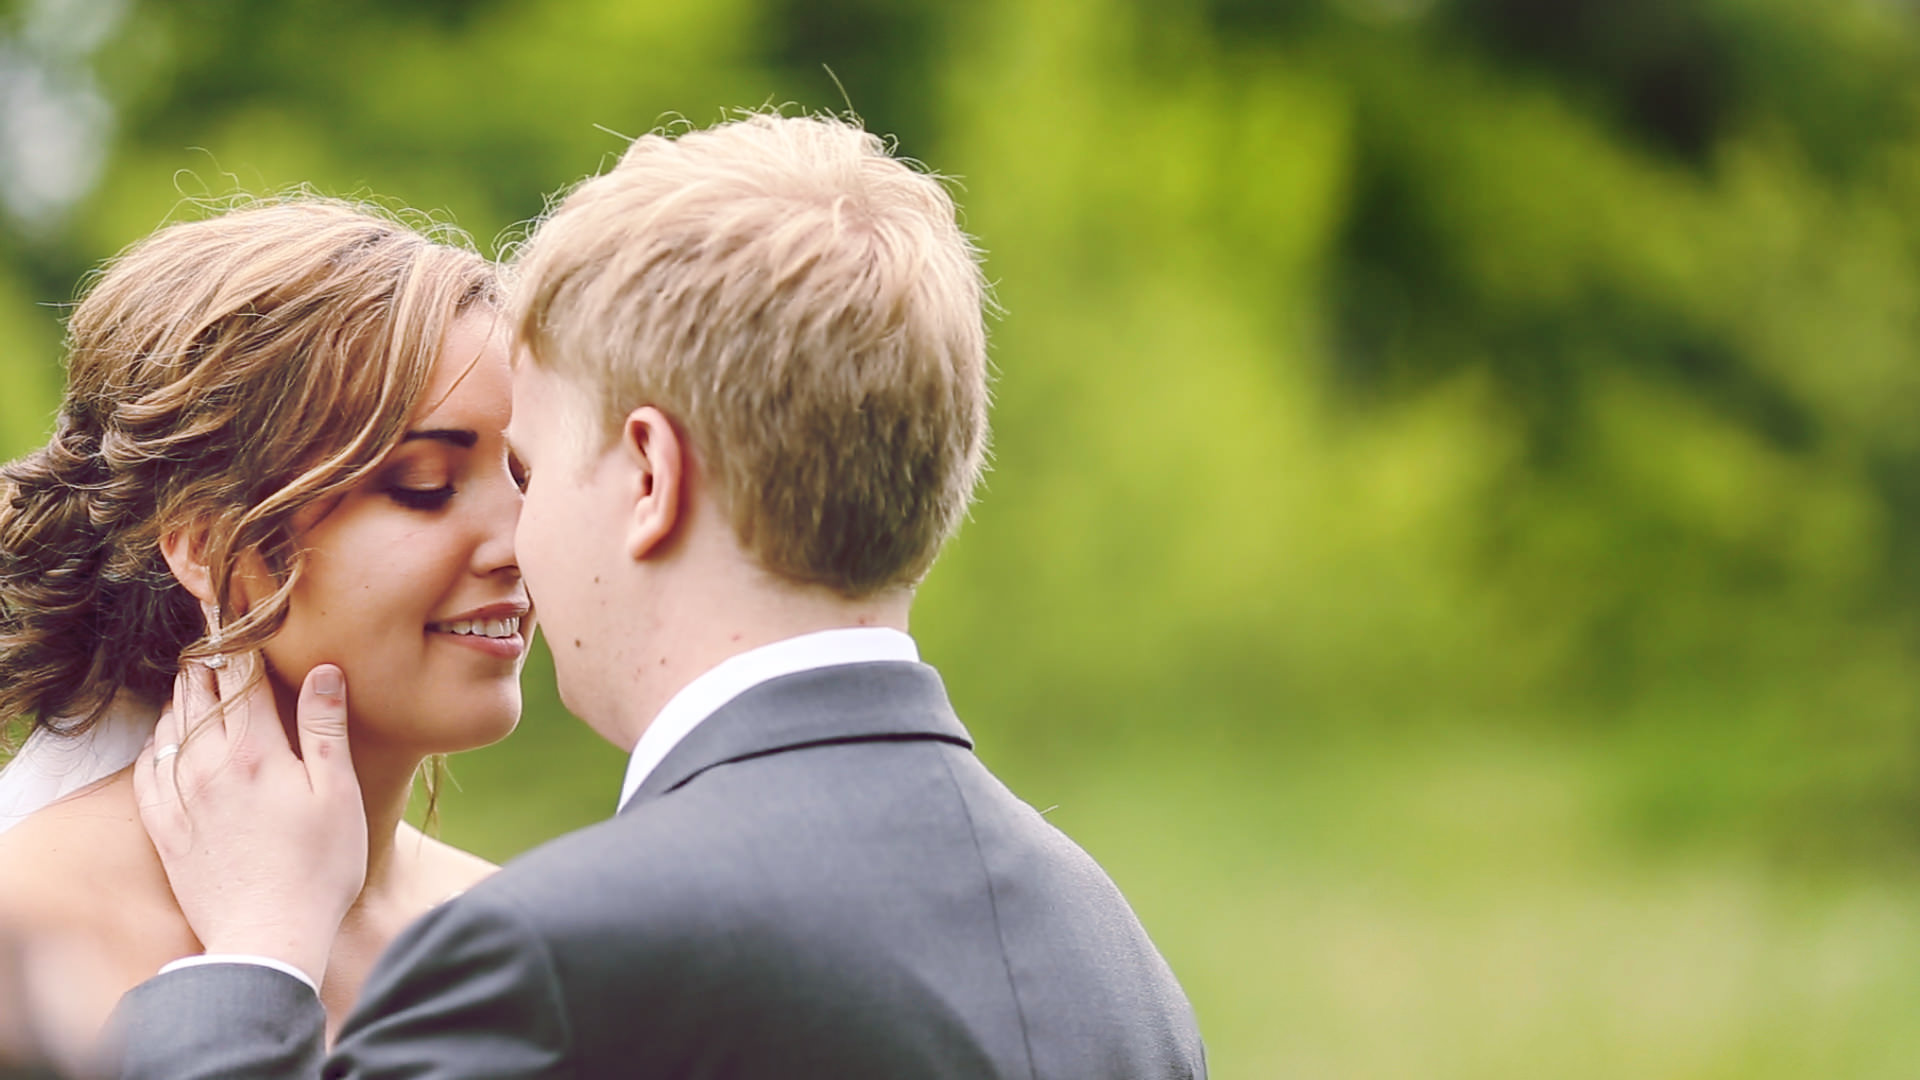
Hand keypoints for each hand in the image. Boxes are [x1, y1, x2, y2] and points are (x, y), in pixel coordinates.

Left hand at [133, 656, 365, 986]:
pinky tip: (166, 738)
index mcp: (255, 750)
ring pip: (171, 726)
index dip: (240, 641)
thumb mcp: (339, 793)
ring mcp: (181, 797)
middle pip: (199, 694)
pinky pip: (148, 770)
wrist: (267, 937)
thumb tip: (324, 671)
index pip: (240, 676)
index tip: (238, 614)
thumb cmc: (319, 868)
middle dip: (209, 662)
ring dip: (183, 696)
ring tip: (194, 678)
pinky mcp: (165, 828)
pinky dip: (157, 742)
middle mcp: (208, 765)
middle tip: (215, 639)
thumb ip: (325, 727)